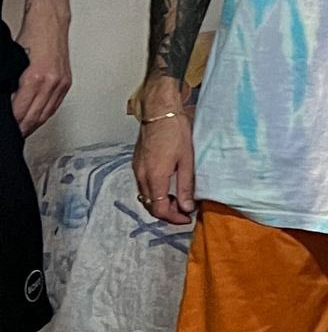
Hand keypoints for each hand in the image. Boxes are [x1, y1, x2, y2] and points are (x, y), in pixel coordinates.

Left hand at [11, 2, 70, 136]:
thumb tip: (9, 103)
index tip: (10, 129)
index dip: (14, 123)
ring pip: (47, 114)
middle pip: (36, 116)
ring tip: (25, 131)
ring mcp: (61, 83)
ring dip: (35, 124)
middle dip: (24, 128)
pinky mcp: (67, 82)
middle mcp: (52, 83)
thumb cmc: (33, 36)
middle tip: (16, 135)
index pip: (22, 111)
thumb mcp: (15, 63)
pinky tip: (39, 118)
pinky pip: (55, 105)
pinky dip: (46, 114)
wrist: (50, 22)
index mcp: (36, 78)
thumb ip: (13, 86)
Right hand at [132, 90, 196, 226]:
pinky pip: (143, 186)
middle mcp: (141, 176)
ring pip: (146, 197)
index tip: (187, 218)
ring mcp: (137, 170)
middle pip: (150, 206)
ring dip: (160, 204)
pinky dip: (155, 193)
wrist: (160, 112)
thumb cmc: (176, 132)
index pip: (159, 209)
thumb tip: (186, 208)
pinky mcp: (137, 164)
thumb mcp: (187, 161)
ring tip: (178, 201)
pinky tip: (168, 188)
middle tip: (184, 212)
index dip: (173, 218)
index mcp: (154, 177)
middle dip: (167, 213)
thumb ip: (185, 187)